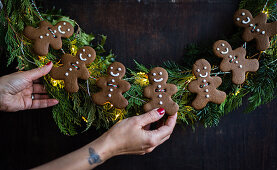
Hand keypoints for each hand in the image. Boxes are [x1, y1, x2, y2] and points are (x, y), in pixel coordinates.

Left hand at [0, 61, 58, 111]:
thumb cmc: (9, 82)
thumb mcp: (27, 75)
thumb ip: (40, 71)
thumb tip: (50, 64)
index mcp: (25, 78)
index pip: (39, 77)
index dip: (48, 77)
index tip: (57, 77)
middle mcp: (27, 87)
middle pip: (41, 87)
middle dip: (50, 87)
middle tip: (61, 86)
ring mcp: (27, 96)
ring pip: (41, 96)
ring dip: (50, 95)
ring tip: (60, 94)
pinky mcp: (27, 105)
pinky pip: (39, 104)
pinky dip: (47, 103)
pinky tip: (55, 101)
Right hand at [33, 109, 176, 169]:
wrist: (107, 146)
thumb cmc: (119, 134)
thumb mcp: (136, 121)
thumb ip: (150, 116)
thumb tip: (161, 111)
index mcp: (152, 139)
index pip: (168, 129)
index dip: (172, 119)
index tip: (173, 110)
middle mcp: (151, 146)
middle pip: (165, 134)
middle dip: (168, 123)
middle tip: (167, 112)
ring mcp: (146, 148)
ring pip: (159, 136)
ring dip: (161, 126)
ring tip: (159, 115)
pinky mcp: (141, 148)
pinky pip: (151, 138)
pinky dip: (153, 130)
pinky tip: (149, 122)